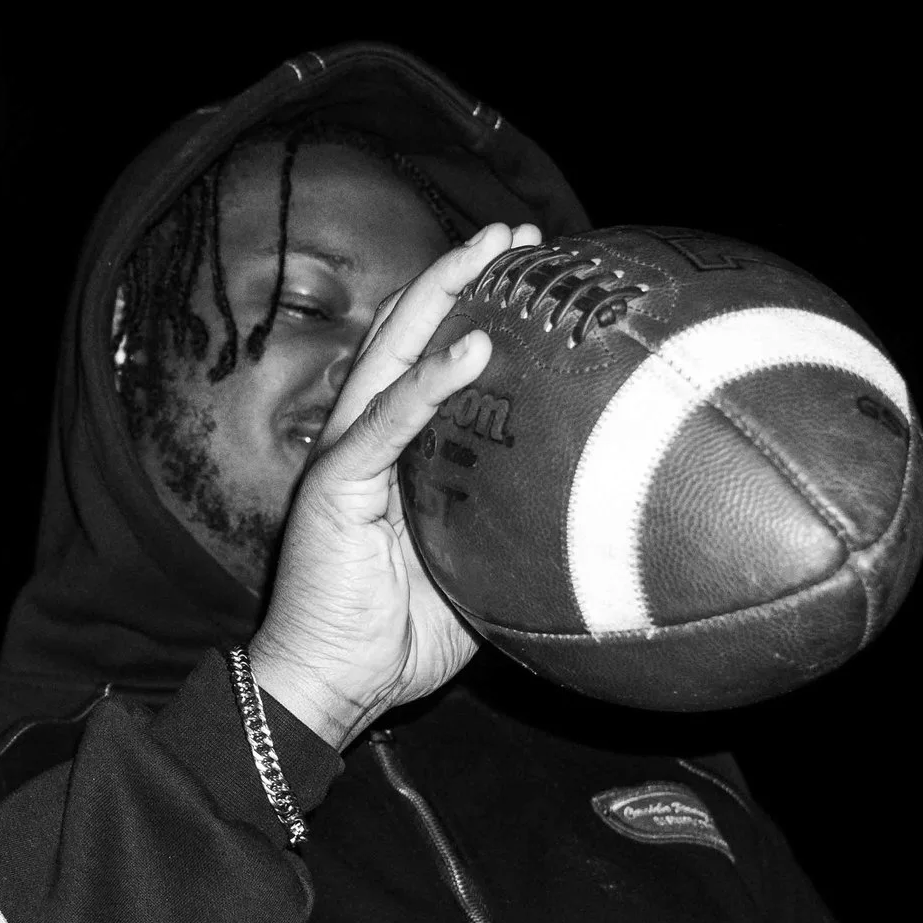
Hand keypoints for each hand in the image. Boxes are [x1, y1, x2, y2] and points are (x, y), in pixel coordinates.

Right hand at [248, 221, 541, 749]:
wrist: (332, 688)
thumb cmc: (399, 640)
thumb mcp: (475, 574)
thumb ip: (510, 534)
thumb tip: (591, 528)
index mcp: (393, 454)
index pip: (426, 359)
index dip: (469, 308)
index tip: (529, 273)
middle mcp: (363, 439)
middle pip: (408, 334)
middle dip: (460, 275)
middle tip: (517, 234)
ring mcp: (345, 457)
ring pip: (391, 354)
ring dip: (442, 296)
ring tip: (492, 250)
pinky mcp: (335, 487)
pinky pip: (385, 424)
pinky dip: (427, 384)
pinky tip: (470, 349)